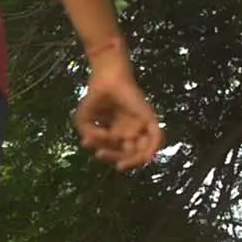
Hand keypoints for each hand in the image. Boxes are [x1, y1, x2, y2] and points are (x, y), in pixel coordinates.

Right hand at [74, 55, 162, 171]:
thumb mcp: (84, 121)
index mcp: (119, 135)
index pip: (118, 154)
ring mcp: (141, 126)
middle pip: (130, 155)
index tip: (91, 146)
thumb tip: (97, 148)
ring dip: (133, 161)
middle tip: (100, 154)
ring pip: (145, 151)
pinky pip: (157, 137)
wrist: (105, 78)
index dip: (106, 155)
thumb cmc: (96, 97)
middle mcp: (132, 132)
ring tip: (120, 164)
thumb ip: (90, 137)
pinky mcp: (149, 118)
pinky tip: (146, 157)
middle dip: (115, 159)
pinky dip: (154, 148)